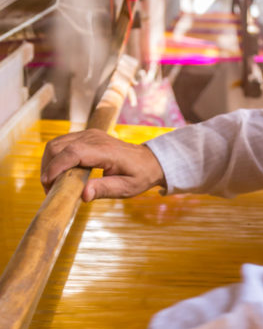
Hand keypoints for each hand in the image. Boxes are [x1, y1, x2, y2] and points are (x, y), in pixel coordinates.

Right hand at [41, 129, 165, 200]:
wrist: (149, 160)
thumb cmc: (139, 175)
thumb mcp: (126, 188)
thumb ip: (104, 190)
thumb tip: (83, 194)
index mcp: (105, 150)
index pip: (72, 153)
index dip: (56, 167)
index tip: (48, 184)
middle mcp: (93, 138)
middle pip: (58, 147)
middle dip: (48, 168)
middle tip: (50, 190)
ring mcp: (88, 134)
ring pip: (56, 144)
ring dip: (49, 163)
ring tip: (53, 184)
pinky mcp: (85, 136)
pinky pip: (62, 144)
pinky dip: (55, 158)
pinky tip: (60, 174)